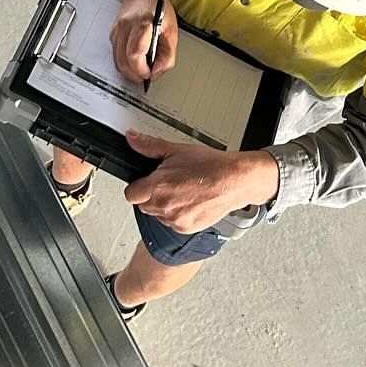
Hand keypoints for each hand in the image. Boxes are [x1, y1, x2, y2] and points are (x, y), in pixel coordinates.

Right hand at [111, 0, 177, 84]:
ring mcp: (117, 29)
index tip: (149, 74)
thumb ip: (168, 55)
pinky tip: (134, 61)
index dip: (141, 69)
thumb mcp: (172, 32)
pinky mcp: (113, 33)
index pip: (135, 53)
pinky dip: (124, 63)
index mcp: (143, 23)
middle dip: (134, 74)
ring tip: (141, 70)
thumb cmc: (159, 8)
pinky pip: (115, 55)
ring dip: (128, 71)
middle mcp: (126, 26)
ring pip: (117, 60)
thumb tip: (157, 73)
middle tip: (146, 75)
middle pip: (123, 60)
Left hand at [122, 130, 279, 233]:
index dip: (138, 186)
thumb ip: (150, 146)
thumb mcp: (176, 150)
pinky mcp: (186, 228)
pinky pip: (173, 223)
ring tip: (183, 191)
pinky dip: (178, 215)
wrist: (234, 180)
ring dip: (164, 206)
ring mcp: (175, 220)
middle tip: (168, 183)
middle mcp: (164, 206)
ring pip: (158, 215)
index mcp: (157, 186)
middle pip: (143, 205)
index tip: (146, 181)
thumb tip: (132, 138)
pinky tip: (190, 201)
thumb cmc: (210, 165)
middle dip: (151, 195)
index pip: (131, 194)